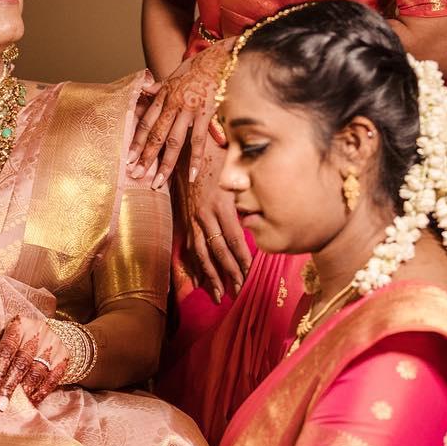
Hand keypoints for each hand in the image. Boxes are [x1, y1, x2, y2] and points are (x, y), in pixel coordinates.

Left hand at [0, 315, 68, 410]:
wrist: (56, 332)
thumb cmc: (22, 338)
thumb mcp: (9, 334)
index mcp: (19, 326)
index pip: (6, 350)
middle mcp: (37, 334)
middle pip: (22, 363)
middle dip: (10, 386)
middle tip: (0, 404)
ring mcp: (52, 346)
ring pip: (37, 373)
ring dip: (25, 392)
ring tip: (15, 406)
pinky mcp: (63, 359)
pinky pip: (51, 380)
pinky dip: (40, 393)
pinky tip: (30, 402)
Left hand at [129, 43, 229, 187]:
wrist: (219, 57)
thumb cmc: (197, 66)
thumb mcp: (173, 74)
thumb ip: (158, 87)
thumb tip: (144, 89)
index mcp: (163, 96)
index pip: (146, 123)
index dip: (136, 141)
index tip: (128, 158)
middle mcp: (172, 104)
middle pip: (156, 135)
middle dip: (145, 157)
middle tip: (136, 175)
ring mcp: (188, 110)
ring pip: (173, 141)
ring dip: (165, 164)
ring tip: (158, 182)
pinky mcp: (205, 114)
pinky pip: (198, 140)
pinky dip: (195, 159)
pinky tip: (191, 175)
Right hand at [187, 145, 250, 301]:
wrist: (188, 150)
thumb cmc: (218, 159)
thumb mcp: (236, 174)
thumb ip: (247, 196)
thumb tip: (259, 216)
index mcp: (220, 205)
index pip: (233, 239)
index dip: (242, 259)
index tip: (250, 275)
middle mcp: (205, 215)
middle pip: (217, 251)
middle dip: (227, 274)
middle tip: (236, 293)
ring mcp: (193, 219)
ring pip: (202, 253)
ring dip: (210, 276)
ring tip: (217, 295)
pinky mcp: (187, 220)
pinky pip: (191, 247)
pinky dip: (195, 266)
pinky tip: (198, 282)